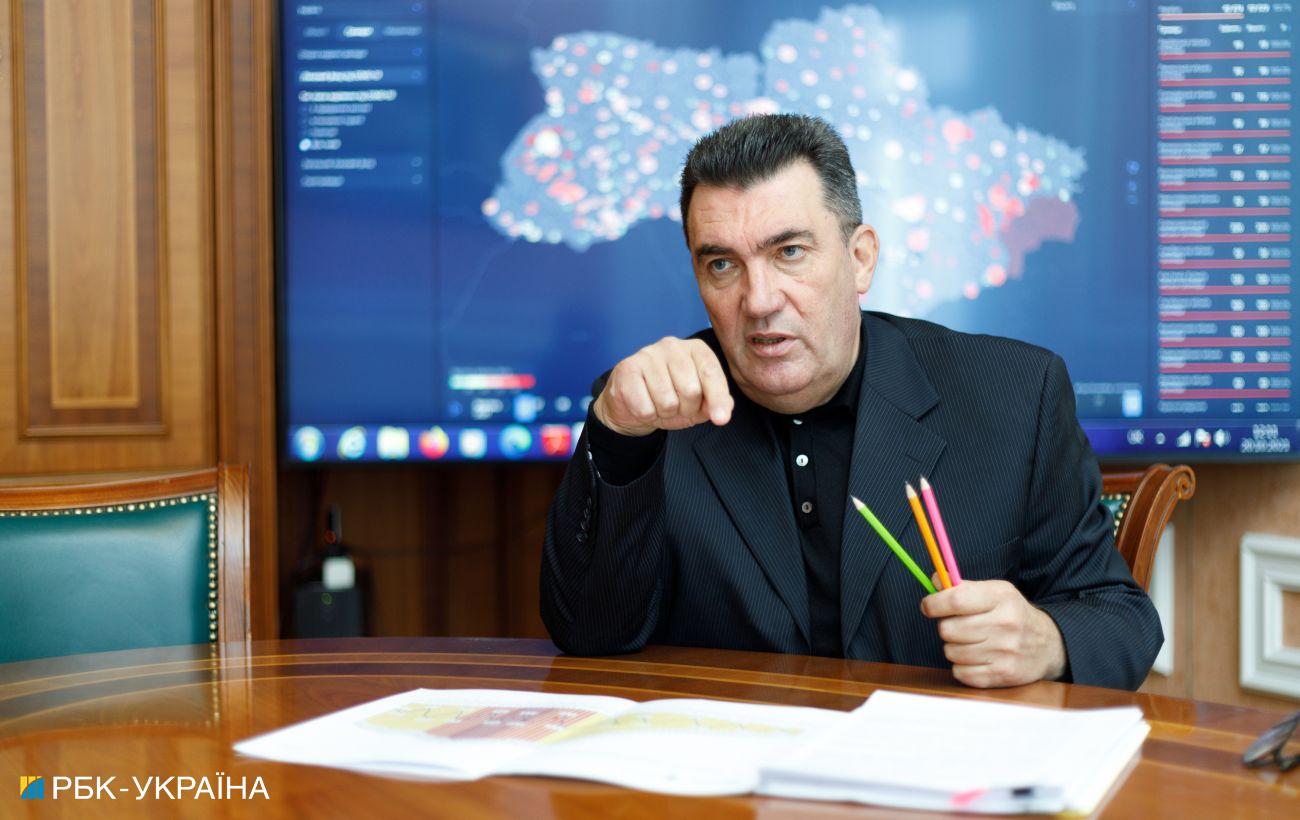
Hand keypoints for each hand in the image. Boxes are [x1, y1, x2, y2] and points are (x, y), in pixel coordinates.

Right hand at [592, 337, 734, 436]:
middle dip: (686, 408)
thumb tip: (725, 409)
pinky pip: (645, 407)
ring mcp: (648, 354)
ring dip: (665, 413)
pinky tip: (644, 404)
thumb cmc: (670, 398)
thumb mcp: (699, 403)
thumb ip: (717, 402)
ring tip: (659, 404)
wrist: (632, 403)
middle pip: (691, 390)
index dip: (717, 398)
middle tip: (677, 406)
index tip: (721, 419)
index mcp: (695, 349)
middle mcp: (672, 346)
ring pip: (667, 401)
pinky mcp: (627, 369)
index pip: (711, 372)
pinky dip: (647, 415)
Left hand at [920, 579, 1066, 687]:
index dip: (933, 603)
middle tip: (958, 626)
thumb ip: (963, 587)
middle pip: (948, 629)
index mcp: (1001, 597)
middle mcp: (1006, 623)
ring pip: (951, 652)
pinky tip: (976, 658)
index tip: (928, 606)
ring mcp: (1006, 651)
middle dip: (946, 627)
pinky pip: (960, 672)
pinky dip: (962, 667)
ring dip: (954, 648)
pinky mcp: (1004, 674)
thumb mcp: (995, 592)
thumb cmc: (1012, 614)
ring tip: (971, 642)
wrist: (1048, 644)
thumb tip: (936, 579)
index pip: (955, 599)